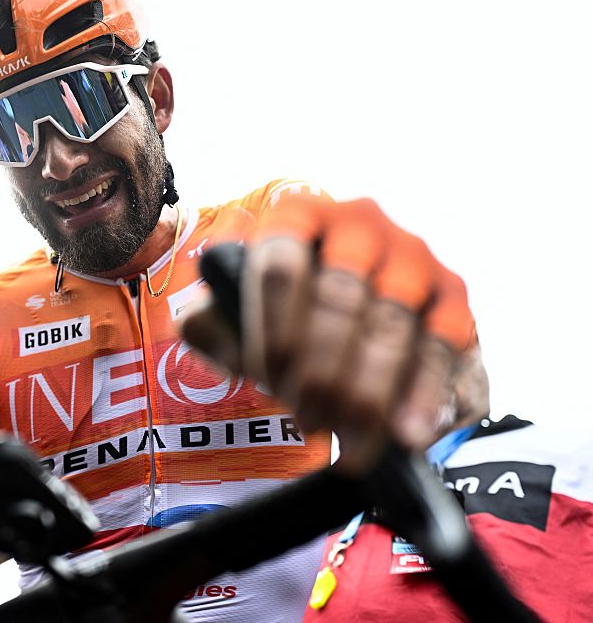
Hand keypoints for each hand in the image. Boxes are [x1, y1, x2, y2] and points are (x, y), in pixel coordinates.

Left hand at [182, 198, 486, 471]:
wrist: (334, 321)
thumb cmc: (275, 317)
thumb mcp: (229, 314)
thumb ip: (208, 321)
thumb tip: (204, 324)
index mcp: (298, 215)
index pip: (283, 261)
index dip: (274, 322)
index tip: (265, 374)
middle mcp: (361, 224)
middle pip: (343, 296)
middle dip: (323, 368)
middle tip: (306, 420)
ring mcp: (414, 258)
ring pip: (397, 325)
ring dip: (372, 391)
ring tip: (350, 443)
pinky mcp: (453, 299)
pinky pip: (448, 347)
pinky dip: (430, 394)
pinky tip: (409, 434)